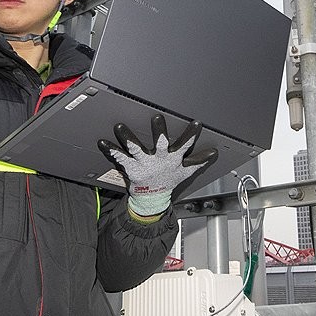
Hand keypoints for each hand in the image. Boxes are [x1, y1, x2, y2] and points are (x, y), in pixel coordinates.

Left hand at [98, 115, 218, 217]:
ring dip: (128, 137)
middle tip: (157, 117)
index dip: (191, 134)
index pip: (185, 145)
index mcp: (172, 158)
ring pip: (136, 148)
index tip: (196, 123)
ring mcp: (143, 162)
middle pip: (160, 143)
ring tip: (120, 127)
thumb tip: (213, 153)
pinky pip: (119, 157)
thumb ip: (198, 160)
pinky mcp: (130, 166)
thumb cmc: (168, 179)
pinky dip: (110, 149)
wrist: (152, 197)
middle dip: (159, 130)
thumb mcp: (185, 170)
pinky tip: (102, 142)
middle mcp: (158, 158)